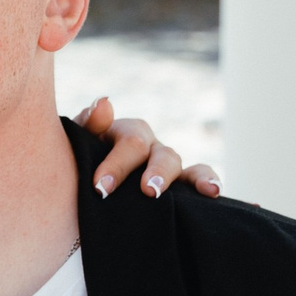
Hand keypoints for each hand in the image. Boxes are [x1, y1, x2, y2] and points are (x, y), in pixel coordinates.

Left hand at [77, 97, 221, 202]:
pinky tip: (214, 192)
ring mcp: (165, 164)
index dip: (117, 165)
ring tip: (195, 191)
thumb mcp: (81, 143)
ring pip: (178, 164)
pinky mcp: (179, 185)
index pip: (130, 143)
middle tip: (147, 191)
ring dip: (186, 177)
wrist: (82, 186)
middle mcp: (150, 146)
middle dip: (155, 173)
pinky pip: (199, 177)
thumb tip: (104, 103)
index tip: (101, 188)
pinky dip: (210, 181)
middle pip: (160, 154)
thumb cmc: (82, 160)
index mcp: (127, 134)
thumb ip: (90, 125)